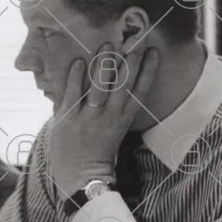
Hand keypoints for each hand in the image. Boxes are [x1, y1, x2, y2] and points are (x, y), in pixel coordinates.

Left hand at [49, 42, 159, 194]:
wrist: (81, 180)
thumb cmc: (97, 157)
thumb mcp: (111, 133)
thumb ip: (111, 112)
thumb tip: (110, 88)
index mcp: (122, 121)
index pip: (140, 92)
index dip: (148, 71)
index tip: (154, 53)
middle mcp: (108, 118)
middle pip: (123, 85)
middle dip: (130, 62)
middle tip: (135, 41)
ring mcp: (87, 118)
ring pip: (99, 86)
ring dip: (104, 64)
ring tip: (108, 44)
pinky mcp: (67, 120)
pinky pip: (72, 94)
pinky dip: (75, 77)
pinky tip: (79, 60)